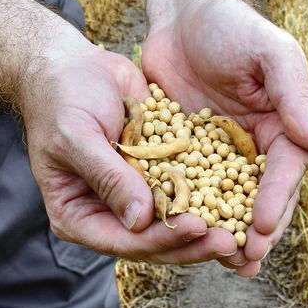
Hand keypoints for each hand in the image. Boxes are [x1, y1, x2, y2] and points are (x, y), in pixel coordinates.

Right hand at [20, 29, 239, 264]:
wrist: (74, 65)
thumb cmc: (62, 98)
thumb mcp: (77, 136)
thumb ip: (108, 178)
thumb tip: (140, 220)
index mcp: (79, 216)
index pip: (125, 241)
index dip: (163, 239)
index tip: (198, 228)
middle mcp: (110, 213)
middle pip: (157, 241)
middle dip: (195, 242)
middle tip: (233, 242)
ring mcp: (137, 195)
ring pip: (178, 220)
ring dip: (211, 225)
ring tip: (244, 229)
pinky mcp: (160, 174)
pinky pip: (189, 190)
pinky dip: (214, 194)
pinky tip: (243, 196)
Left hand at [142, 0, 307, 276]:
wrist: (183, 11)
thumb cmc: (233, 26)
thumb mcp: (271, 54)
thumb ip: (295, 96)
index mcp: (283, 127)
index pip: (285, 174)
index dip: (275, 203)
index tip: (260, 230)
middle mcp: (255, 147)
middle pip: (260, 199)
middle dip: (255, 233)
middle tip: (243, 261)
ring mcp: (220, 154)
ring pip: (227, 203)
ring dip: (226, 235)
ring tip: (222, 267)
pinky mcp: (186, 154)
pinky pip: (189, 189)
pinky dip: (188, 214)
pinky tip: (179, 239)